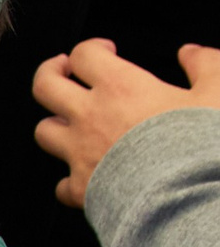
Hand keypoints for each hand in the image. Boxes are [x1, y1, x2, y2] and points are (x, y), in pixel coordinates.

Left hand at [32, 40, 219, 206]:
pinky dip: (68, 180)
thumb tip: (191, 53)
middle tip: (62, 70)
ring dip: (54, 124)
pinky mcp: (81, 189)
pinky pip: (61, 185)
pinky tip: (84, 176)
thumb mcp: (219, 92)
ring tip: (68, 122)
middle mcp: (90, 118)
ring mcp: (80, 154)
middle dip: (50, 72)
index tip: (104, 50)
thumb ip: (207, 65)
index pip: (85, 55)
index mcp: (120, 88)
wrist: (185, 198)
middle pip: (45, 86)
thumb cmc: (200, 145)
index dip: (91, 48)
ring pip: (44, 132)